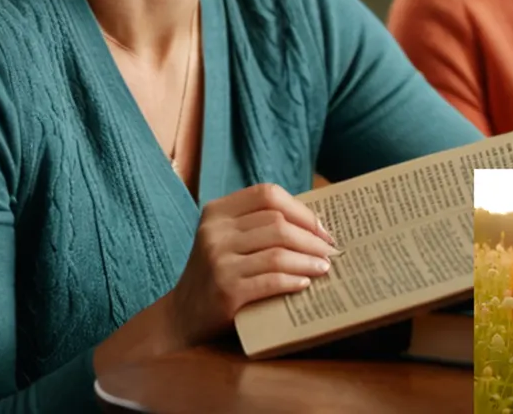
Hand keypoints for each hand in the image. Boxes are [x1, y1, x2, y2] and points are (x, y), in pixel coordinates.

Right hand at [166, 182, 337, 346]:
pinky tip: (306, 284)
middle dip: (311, 237)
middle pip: (277, 223)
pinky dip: (293, 281)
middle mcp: (215, 231)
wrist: (182, 317)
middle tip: (330, 251)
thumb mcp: (226, 239)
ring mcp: (218, 260)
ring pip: (278, 251)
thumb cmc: (217, 274)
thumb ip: (257, 225)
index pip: (267, 195)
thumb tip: (313, 223)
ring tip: (325, 268)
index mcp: (217, 211)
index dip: (299, 208)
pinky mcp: (225, 289)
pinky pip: (270, 279)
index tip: (321, 227)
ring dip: (308, 260)